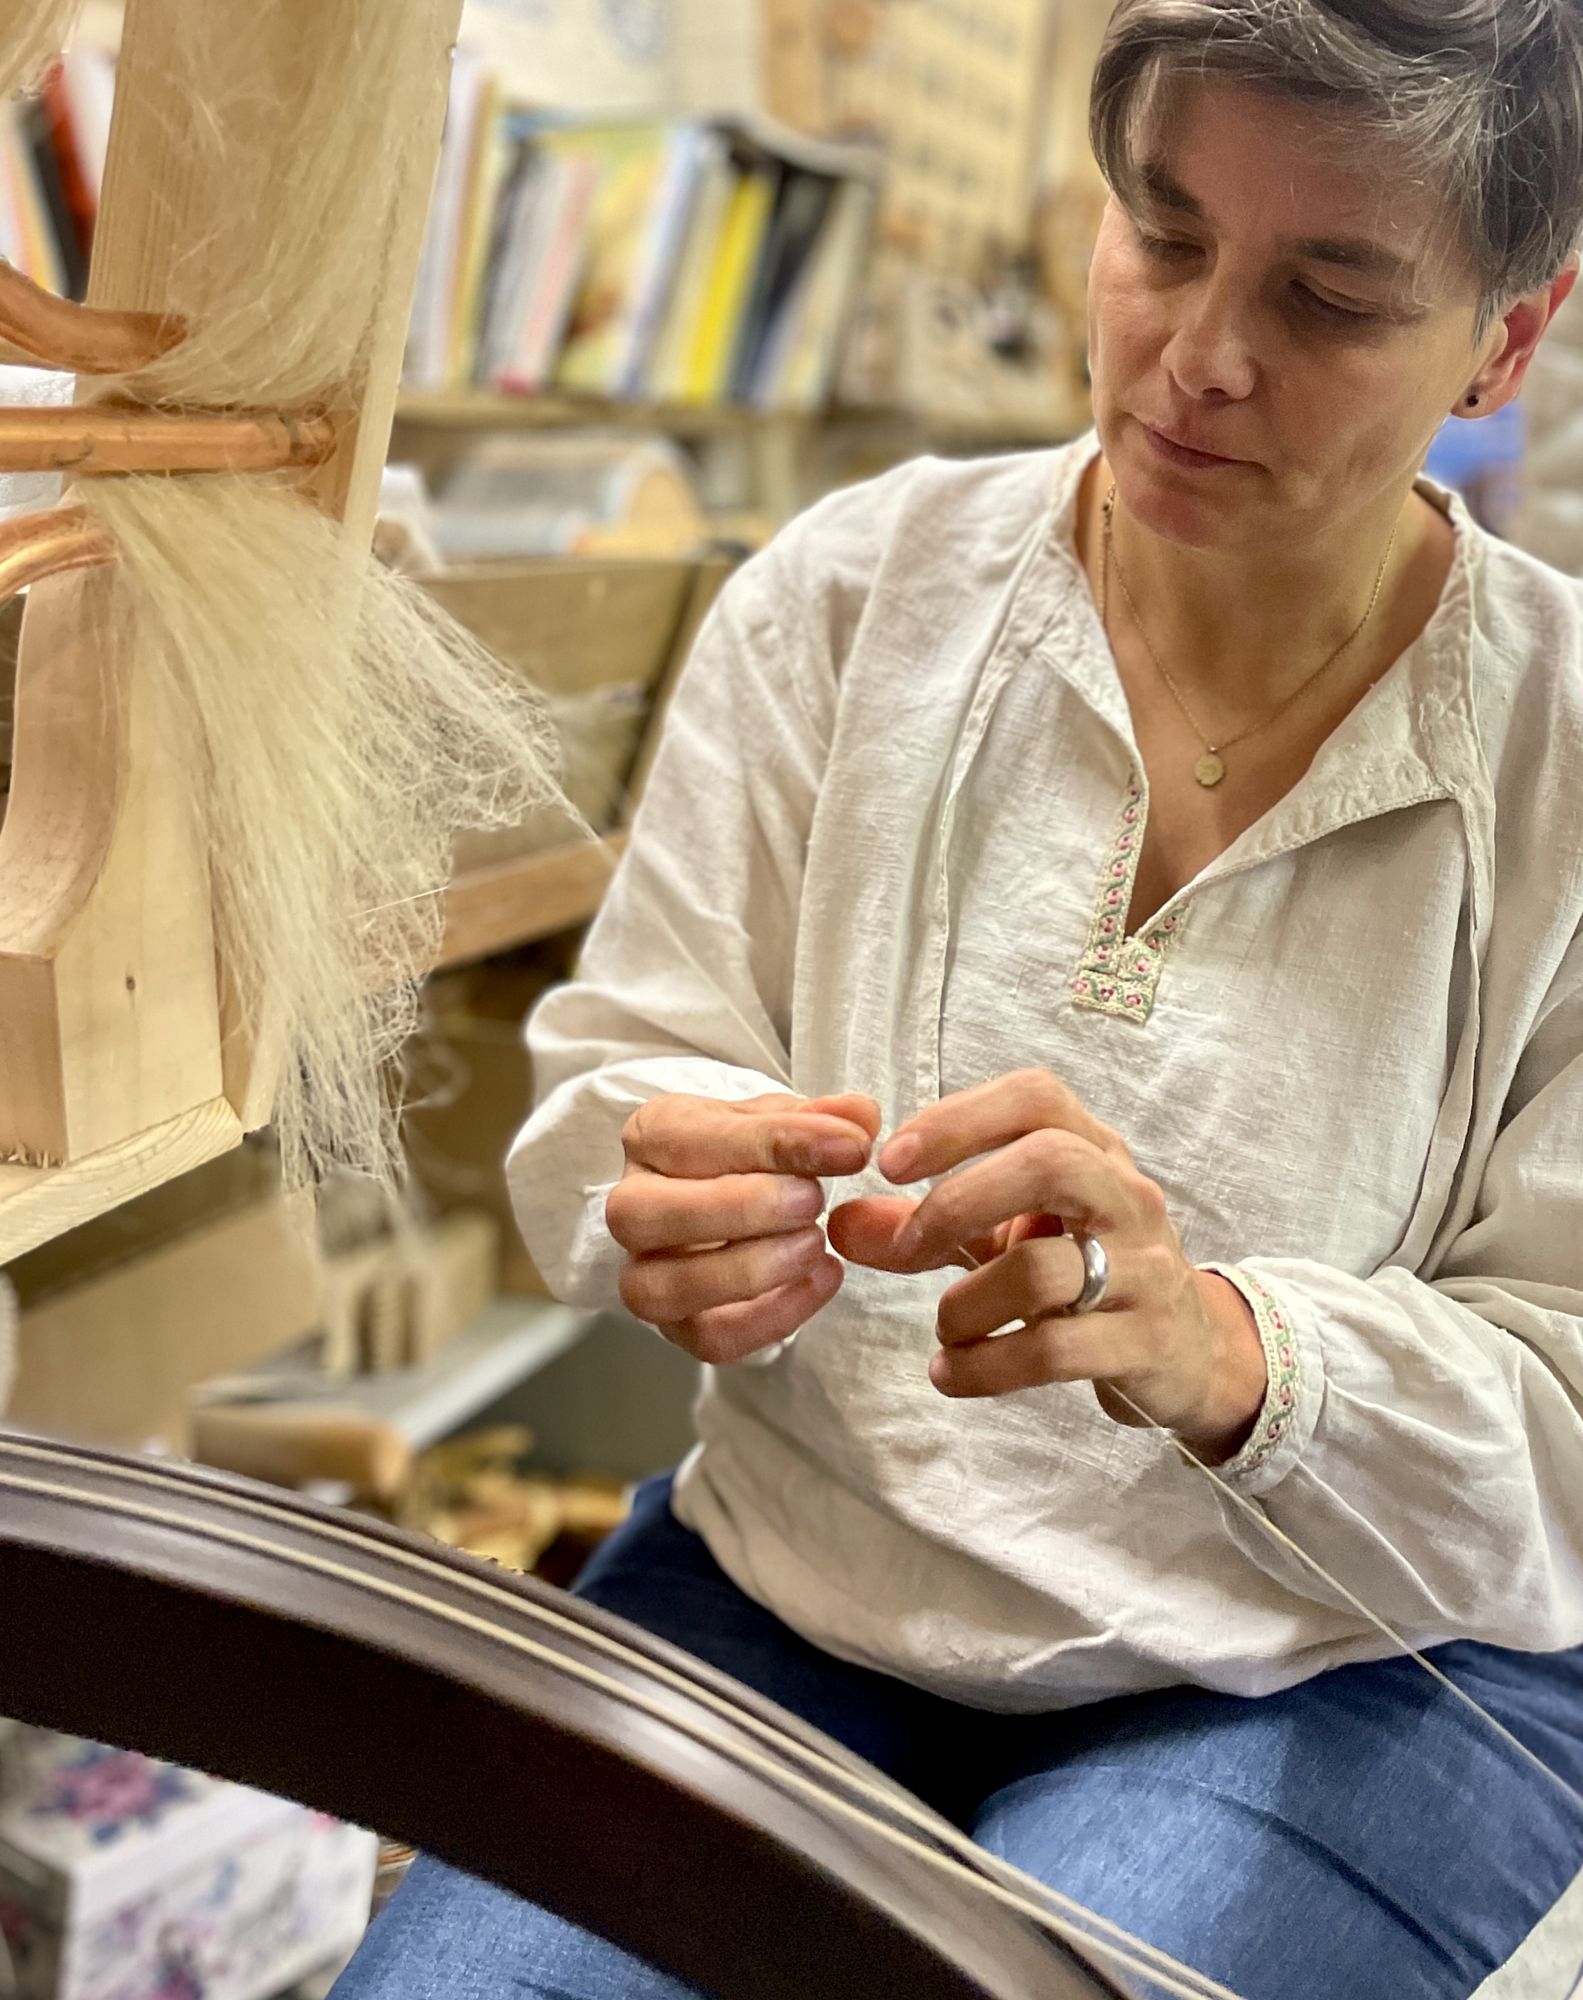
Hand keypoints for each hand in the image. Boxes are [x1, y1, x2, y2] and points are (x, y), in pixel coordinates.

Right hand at [608, 1091, 879, 1364]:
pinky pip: (708, 1338)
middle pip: (642, 1215)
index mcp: (651, 1136)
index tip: (849, 1146)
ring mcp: (644, 1272)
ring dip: (746, 1270)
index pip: (690, 1138)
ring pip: (660, 1288)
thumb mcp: (779, 1119)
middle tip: (814, 1200)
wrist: (733, 1200)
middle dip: (738, 1208)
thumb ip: (819, 1116)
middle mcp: (631, 1206)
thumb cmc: (749, 1155)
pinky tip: (821, 1278)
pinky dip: (771, 1316)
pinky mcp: (675, 1325)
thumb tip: (860, 1116)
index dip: (775, 1142)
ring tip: (815, 1243)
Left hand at [827, 1070, 1266, 1460]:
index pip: (1036, 1098)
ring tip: (944, 1328)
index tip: (888, 1161)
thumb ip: (925, 1226)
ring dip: (966, 1304)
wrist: (1190, 1351)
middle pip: (1051, 1162)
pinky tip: (953, 1373)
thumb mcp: (1006, 1237)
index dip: (957, 1119)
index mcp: (1093, 1151)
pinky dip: (986, 1365)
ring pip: (1044, 1268)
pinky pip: (1056, 1349)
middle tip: (908, 1247)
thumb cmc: (1085, 1271)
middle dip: (959, 1201)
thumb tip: (839, 1224)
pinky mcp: (1145, 1341)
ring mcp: (1144, 1269)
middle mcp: (1126, 1197)